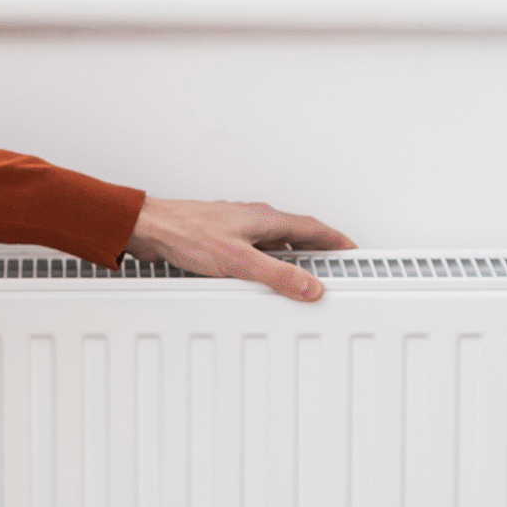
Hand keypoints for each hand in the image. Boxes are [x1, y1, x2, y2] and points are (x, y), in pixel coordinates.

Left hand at [126, 198, 355, 301]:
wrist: (152, 228)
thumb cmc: (187, 234)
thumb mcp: (239, 261)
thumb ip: (276, 276)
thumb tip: (310, 287)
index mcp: (266, 219)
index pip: (315, 228)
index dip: (338, 242)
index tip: (354, 254)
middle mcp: (255, 219)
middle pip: (299, 234)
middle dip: (320, 251)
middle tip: (335, 267)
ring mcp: (240, 227)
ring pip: (278, 241)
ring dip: (294, 257)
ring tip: (304, 276)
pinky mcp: (223, 237)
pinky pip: (258, 249)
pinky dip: (270, 261)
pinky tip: (263, 275)